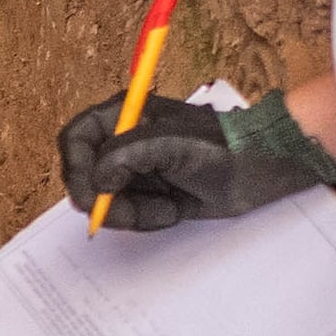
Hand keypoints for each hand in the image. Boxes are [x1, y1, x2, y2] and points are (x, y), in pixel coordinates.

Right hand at [57, 92, 335, 230]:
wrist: (260, 167)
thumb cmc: (220, 145)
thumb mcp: (168, 143)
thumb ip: (124, 156)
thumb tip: (96, 182)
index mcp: (123, 116)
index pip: (75, 138)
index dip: (75, 168)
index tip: (91, 195)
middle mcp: (123, 142)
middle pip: (86, 177)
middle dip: (107, 201)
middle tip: (128, 215)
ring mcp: (136, 170)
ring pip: (106, 201)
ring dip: (131, 213)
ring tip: (166, 208)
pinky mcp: (149, 193)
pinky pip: (128, 215)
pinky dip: (147, 219)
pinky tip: (174, 210)